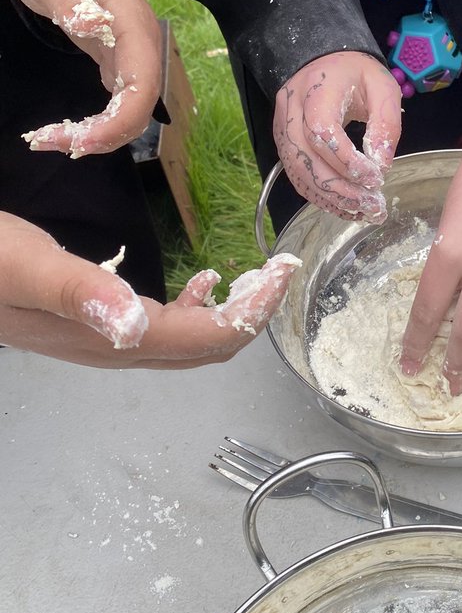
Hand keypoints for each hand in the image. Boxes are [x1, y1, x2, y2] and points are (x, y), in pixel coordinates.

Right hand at [0, 211, 300, 368]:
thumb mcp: (23, 265)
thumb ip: (76, 292)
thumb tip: (132, 322)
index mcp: (111, 336)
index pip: (205, 337)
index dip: (253, 312)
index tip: (283, 272)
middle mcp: (115, 347)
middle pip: (205, 348)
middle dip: (252, 314)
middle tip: (281, 271)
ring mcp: (103, 339)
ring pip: (186, 341)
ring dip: (229, 314)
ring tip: (256, 278)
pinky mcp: (91, 322)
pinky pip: (160, 329)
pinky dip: (194, 308)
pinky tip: (200, 282)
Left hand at [1, 0, 161, 154]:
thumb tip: (95, 28)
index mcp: (130, 19)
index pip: (142, 81)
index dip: (120, 119)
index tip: (81, 140)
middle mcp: (140, 40)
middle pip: (142, 103)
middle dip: (108, 134)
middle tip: (54, 143)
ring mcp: (131, 51)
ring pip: (133, 107)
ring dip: (104, 132)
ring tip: (56, 139)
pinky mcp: (117, 60)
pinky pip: (120, 101)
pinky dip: (101, 122)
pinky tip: (72, 129)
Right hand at [274, 50, 401, 221]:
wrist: (323, 63)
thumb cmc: (356, 73)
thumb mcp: (382, 86)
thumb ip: (386, 123)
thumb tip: (382, 165)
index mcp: (316, 90)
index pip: (321, 131)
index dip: (347, 161)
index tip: (376, 178)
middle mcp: (290, 110)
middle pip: (305, 158)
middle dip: (340, 188)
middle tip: (372, 205)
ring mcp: (282, 129)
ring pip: (298, 172)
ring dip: (331, 198)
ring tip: (363, 212)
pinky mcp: (283, 145)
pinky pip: (297, 176)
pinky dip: (320, 196)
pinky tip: (345, 207)